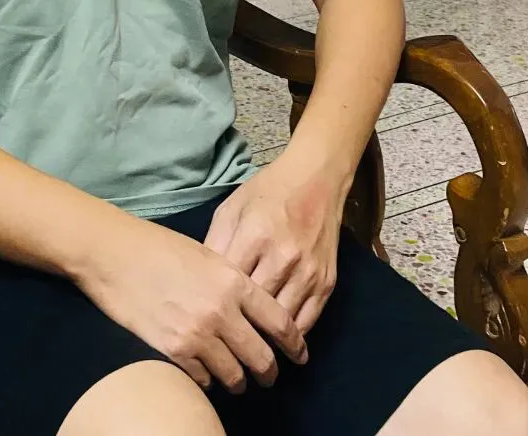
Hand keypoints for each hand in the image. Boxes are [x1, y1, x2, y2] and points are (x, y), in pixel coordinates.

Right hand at [73, 210, 307, 394]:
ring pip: (235, 375)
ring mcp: (197, 333)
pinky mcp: (173, 350)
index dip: (295, 344)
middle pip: (262, 357)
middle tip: (268, 377)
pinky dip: (208, 380)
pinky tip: (206, 374)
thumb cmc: (157, 246)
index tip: (299, 355)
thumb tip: (253, 307)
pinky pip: (203, 380)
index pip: (280, 322)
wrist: (113, 253)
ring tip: (237, 380)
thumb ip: (232, 281)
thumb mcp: (206, 253)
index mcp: (233, 280)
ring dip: (238, 381)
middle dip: (269, 372)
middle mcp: (221, 310)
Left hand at [203, 155, 345, 334]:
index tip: (202, 318)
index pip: (229, 285)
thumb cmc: (267, 192)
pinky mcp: (327, 282)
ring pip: (281, 322)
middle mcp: (283, 257)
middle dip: (237, 326)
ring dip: (264, 338)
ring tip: (246, 348)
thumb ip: (215, 244)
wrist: (316, 180)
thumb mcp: (231, 209)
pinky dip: (290, 335)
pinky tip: (275, 340)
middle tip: (221, 341)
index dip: (214, 304)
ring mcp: (308, 272)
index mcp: (254, 235)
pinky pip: (307, 322)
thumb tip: (200, 282)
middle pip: (255, 309)